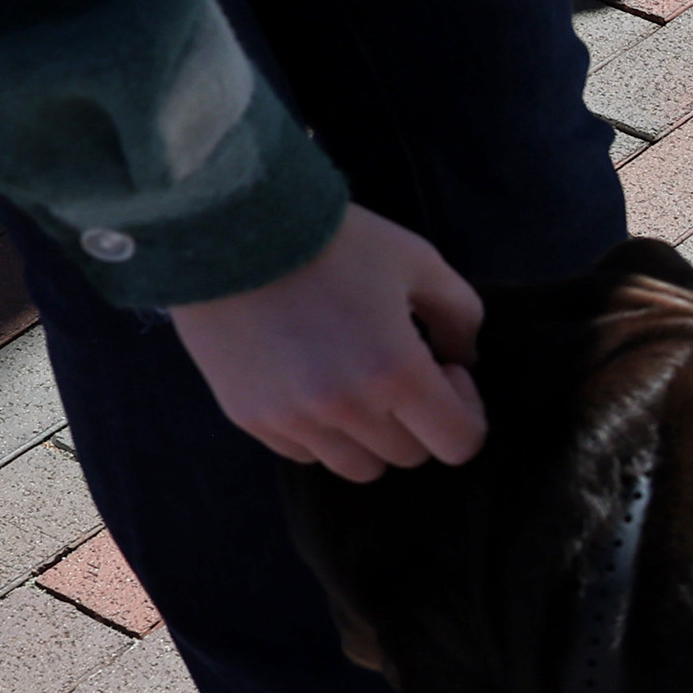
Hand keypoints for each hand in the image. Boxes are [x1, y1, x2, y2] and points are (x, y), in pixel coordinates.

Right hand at [170, 206, 490, 478]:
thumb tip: (465, 359)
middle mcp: (344, 408)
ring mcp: (292, 418)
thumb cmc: (332, 240)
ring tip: (356, 378)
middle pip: (408, 455)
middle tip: (400, 366)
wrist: (227, 226)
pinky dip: (320, 431)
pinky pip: (303, 452)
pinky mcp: (248, 417)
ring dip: (370, 434)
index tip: (445, 370)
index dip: (465, 411)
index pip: (459, 443)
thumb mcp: (419, 260)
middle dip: (418, 418)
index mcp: (396, 371)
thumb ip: (461, 314)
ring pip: (356, 466)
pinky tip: (313, 379)